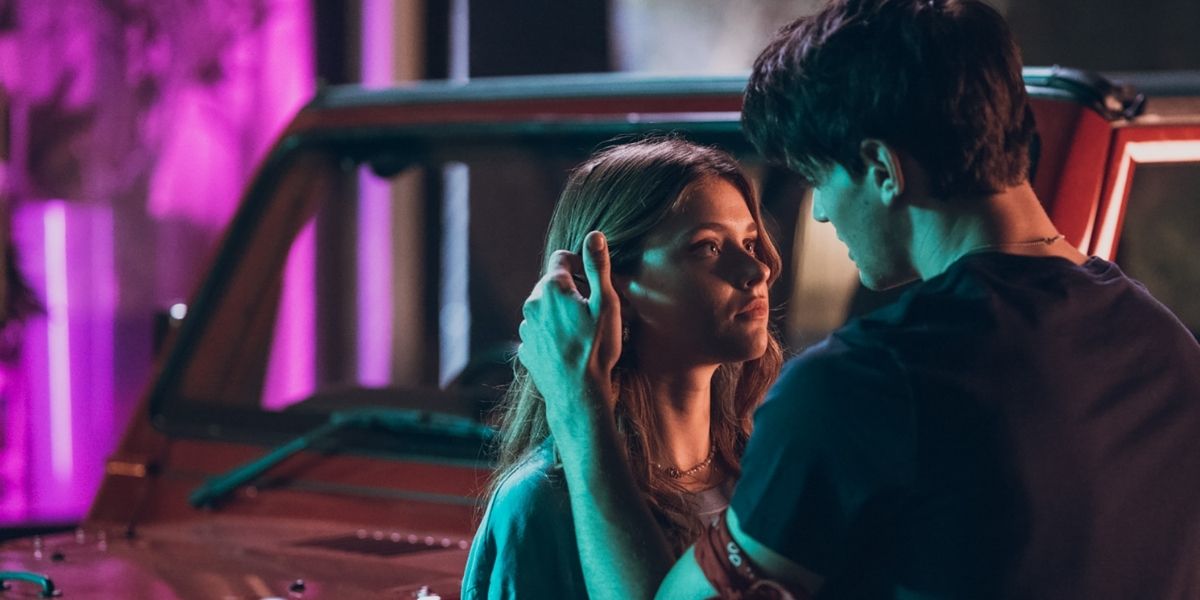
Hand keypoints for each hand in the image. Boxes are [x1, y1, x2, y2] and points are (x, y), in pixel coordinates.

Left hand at [518, 231, 621, 437]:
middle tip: (592, 311)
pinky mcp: (526, 348)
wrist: (577, 394)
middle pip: (552, 284)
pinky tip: (570, 348)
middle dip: (570, 291)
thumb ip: (597, 267)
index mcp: (551, 287)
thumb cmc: (596, 348)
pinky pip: (540, 331)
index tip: (592, 283)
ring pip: (545, 309)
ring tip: (582, 333)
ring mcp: (526, 328)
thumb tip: (594, 235)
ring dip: (560, 313)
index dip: (579, 265)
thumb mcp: (605, 304)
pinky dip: (552, 334)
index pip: (561, 257)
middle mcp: (532, 303)